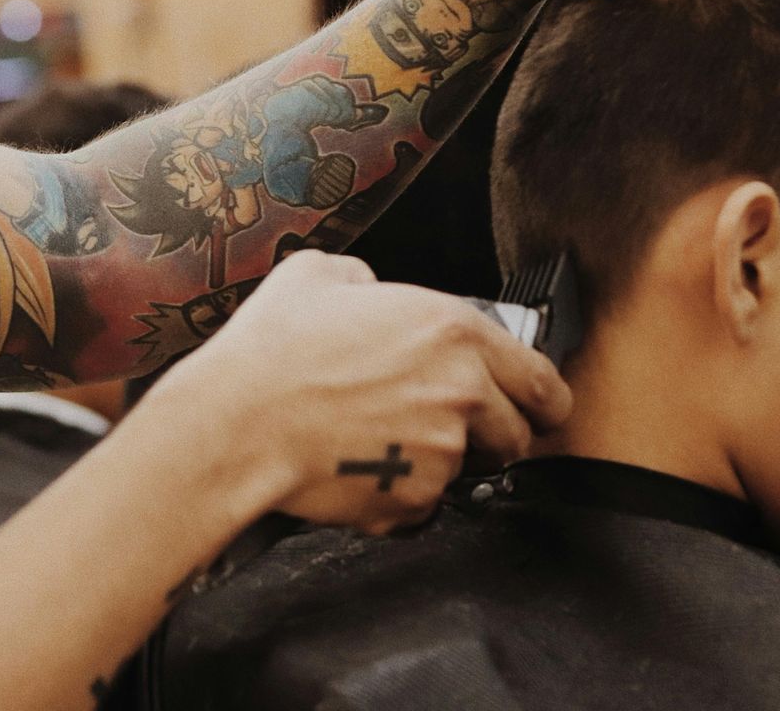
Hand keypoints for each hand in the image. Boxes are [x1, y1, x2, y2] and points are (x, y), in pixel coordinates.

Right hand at [147, 251, 571, 534]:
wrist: (236, 424)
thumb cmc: (272, 350)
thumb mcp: (317, 275)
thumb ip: (365, 280)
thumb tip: (370, 292)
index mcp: (454, 331)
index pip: (543, 380)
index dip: (542, 399)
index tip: (534, 407)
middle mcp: (462, 393)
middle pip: (516, 435)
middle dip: (487, 434)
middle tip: (438, 424)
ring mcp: (442, 453)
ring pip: (467, 470)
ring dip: (438, 461)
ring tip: (380, 440)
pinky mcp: (413, 499)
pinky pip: (423, 503)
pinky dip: (399, 492)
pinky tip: (357, 463)